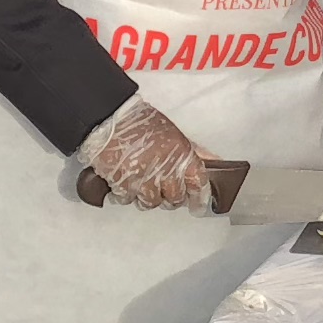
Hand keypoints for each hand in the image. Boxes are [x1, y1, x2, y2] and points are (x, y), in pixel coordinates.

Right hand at [78, 94, 212, 211]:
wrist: (108, 116)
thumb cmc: (140, 122)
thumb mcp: (172, 132)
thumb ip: (193, 150)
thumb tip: (214, 161)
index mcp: (181, 153)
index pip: (198, 182)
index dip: (199, 198)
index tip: (198, 206)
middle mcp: (165, 168)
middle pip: (174, 198)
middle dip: (169, 197)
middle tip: (161, 189)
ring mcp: (143, 178)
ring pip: (150, 202)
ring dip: (145, 197)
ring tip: (139, 183)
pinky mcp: (123, 184)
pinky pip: (127, 199)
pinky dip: (124, 194)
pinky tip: (122, 181)